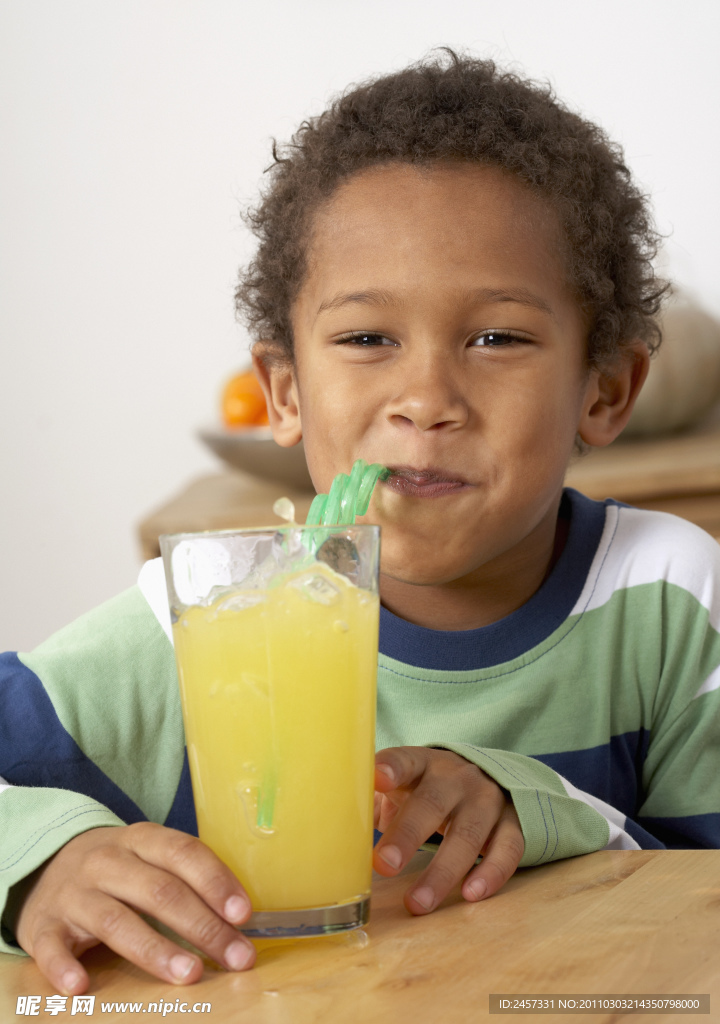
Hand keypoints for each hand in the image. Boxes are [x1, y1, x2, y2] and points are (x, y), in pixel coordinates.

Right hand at [14, 823, 255, 994]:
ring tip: (189, 974)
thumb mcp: (149, 857)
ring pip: (116, 921)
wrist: (47, 864)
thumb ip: (185, 879)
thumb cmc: (117, 868)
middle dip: (202, 926)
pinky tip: (82, 988)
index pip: (183, 854)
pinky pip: (51, 948)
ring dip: (155, 950)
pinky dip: (64, 967)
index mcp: (140, 840)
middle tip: (235, 957)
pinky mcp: (43, 926)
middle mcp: (107, 861)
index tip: (242, 914)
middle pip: (159, 891)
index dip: (215, 882)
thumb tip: (238, 917)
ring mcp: (73, 893)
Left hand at [373, 746, 523, 913]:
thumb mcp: (404, 786)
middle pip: (434, 802)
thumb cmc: (429, 789)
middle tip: (383, 864)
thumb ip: (371, 799)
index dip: (392, 768)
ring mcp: (487, 799)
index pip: (406, 761)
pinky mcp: (513, 822)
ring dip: (443, 870)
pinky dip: (490, 873)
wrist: (490, 778)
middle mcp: (457, 777)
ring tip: (417, 903)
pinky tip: (471, 894)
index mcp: (423, 764)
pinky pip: (507, 848)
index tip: (377, 778)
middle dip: (408, 834)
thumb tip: (323, 825)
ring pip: (469, 832)